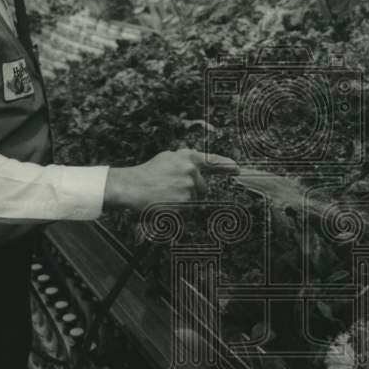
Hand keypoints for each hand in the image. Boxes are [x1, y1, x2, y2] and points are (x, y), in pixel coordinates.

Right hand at [104, 149, 238, 211]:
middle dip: (192, 191)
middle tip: (172, 189)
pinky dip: (178, 209)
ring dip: (183, 200)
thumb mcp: (167, 158)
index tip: (236, 168)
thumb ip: (185, 160)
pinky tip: (165, 203)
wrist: (132, 186)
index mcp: (187, 158)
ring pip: (193, 200)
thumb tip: (197, 165)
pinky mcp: (184, 204)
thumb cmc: (148, 173)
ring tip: (165, 195)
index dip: (225, 165)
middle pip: (202, 187)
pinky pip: (186, 210)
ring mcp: (188, 188)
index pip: (212, 161)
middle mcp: (191, 171)